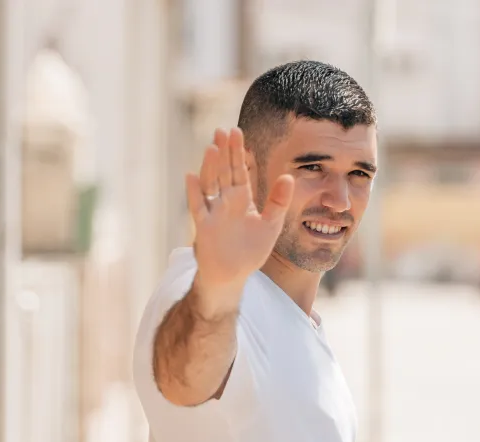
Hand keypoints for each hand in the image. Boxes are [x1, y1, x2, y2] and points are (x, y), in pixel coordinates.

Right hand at [186, 128, 293, 304]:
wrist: (233, 274)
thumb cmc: (251, 250)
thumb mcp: (271, 224)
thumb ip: (278, 202)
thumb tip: (288, 177)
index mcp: (242, 198)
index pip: (240, 170)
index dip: (238, 152)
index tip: (237, 131)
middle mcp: (225, 201)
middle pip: (224, 172)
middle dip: (224, 152)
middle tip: (224, 130)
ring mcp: (213, 212)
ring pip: (210, 185)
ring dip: (210, 167)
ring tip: (212, 148)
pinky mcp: (204, 226)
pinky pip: (198, 207)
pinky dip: (194, 193)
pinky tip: (191, 176)